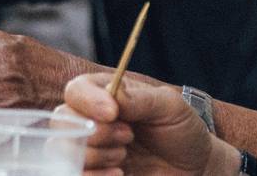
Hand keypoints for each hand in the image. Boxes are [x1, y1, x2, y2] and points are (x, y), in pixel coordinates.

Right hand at [61, 74, 234, 175]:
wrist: (194, 168)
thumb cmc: (181, 130)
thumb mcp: (170, 107)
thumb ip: (140, 98)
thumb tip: (113, 93)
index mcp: (103, 94)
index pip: (76, 90)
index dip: (88, 101)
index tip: (113, 113)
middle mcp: (88, 119)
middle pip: (62, 121)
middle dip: (96, 133)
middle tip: (128, 137)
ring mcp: (88, 148)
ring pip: (63, 150)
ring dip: (96, 156)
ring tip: (124, 157)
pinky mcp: (92, 172)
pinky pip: (72, 174)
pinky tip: (119, 175)